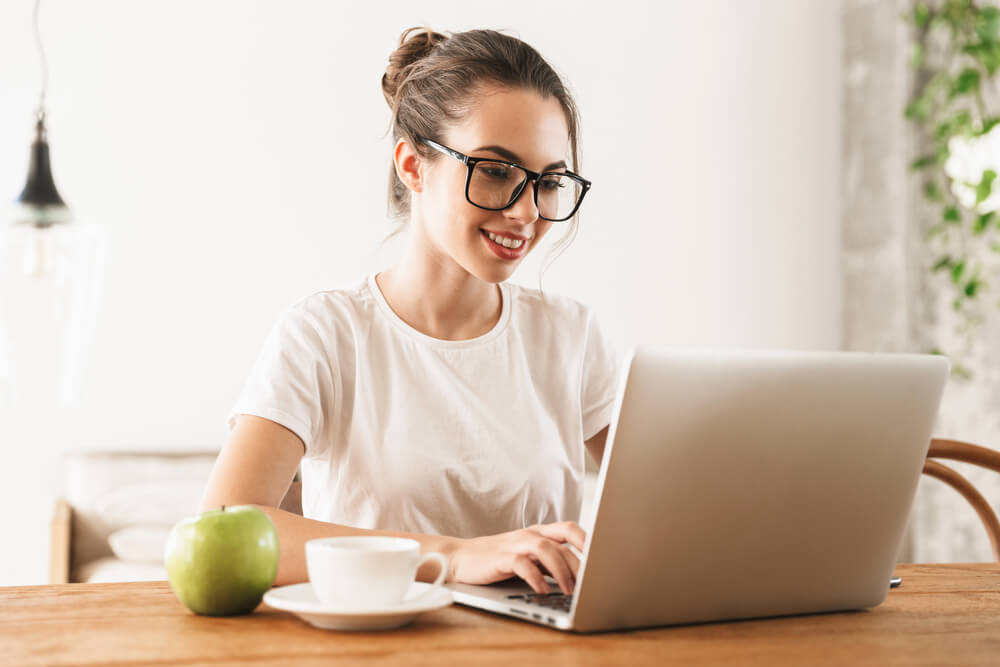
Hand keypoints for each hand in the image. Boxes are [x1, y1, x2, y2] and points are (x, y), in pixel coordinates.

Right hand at [448, 521, 586, 594]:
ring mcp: (515, 544)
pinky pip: (522, 564)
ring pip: (545, 549)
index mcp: (539, 532)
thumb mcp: (528, 557)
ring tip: (569, 590)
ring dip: (561, 571)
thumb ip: (550, 561)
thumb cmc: (498, 559)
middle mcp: (529, 535)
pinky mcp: (500, 558)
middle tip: (589, 584)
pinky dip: (536, 577)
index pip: (570, 528)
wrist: (461, 558)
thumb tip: (580, 577)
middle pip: (562, 541)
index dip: (588, 540)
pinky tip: (543, 590)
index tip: (604, 558)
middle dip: (579, 564)